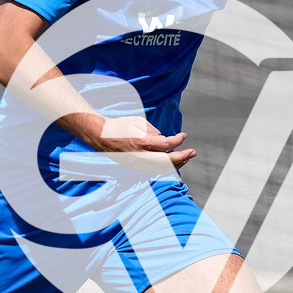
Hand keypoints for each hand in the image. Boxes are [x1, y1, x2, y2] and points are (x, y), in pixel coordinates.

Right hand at [80, 115, 196, 174]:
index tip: (183, 136)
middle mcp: (140, 156)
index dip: (177, 141)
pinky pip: (155, 170)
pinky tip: (173, 163)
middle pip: (167, 161)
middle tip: (193, 152)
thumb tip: (164, 139)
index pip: (165, 145)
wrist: (100, 136)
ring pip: (162, 169)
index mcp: (140, 142)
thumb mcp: (137, 122)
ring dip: (176, 164)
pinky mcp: (136, 167)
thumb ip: (152, 131)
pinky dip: (166, 167)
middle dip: (182, 158)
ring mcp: (137, 164)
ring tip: (186, 158)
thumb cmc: (119, 126)